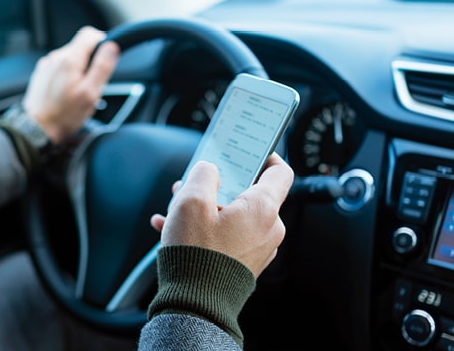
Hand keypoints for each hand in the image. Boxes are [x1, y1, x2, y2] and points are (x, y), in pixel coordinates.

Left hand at [22, 26, 118, 144]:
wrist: (35, 129)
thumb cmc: (63, 116)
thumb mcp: (90, 93)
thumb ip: (102, 67)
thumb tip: (111, 46)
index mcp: (69, 59)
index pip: (89, 34)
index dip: (102, 42)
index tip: (106, 58)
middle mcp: (55, 57)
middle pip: (81, 46)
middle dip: (91, 61)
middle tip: (93, 84)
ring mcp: (47, 65)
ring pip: (71, 58)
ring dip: (79, 70)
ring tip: (79, 92)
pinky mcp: (42, 74)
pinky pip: (60, 67)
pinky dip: (68, 76)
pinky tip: (67, 93)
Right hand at [149, 154, 293, 276]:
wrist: (195, 305)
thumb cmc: (196, 255)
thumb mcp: (191, 201)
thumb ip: (203, 175)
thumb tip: (209, 170)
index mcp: (263, 209)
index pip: (280, 172)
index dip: (265, 155)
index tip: (249, 149)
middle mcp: (268, 229)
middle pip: (249, 193)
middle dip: (218, 184)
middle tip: (194, 182)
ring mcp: (257, 248)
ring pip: (234, 215)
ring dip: (207, 207)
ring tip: (176, 208)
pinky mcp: (243, 264)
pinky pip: (228, 236)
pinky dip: (205, 228)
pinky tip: (173, 229)